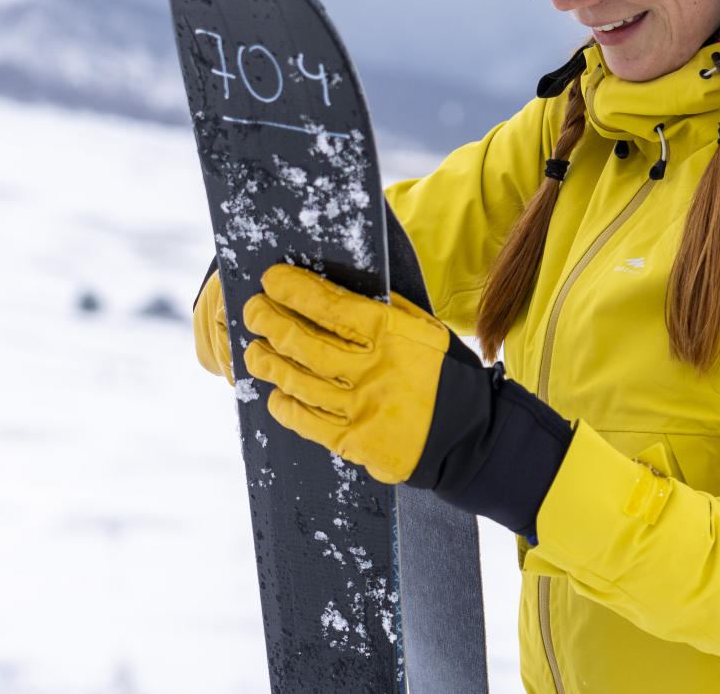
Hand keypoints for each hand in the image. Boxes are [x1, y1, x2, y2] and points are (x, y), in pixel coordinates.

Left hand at [242, 264, 451, 483]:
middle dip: (269, 321)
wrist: (466, 435)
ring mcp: (360, 408)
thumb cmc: (443, 375)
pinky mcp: (354, 441)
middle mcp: (372, 369)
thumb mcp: (425, 330)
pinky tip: (275, 394)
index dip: (294, 289)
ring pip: (298, 381)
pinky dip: (284, 406)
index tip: (272, 279)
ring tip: (254, 351)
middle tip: (253, 311)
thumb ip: (386, 310)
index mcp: (390, 334)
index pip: (329, 305)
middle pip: (304, 342)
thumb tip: (337, 290)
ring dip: (268, 362)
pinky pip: (306, 422)